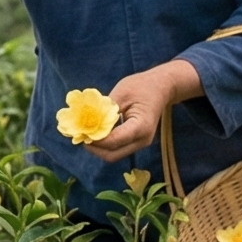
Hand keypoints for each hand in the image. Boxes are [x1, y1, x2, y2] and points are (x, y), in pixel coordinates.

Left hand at [83, 59, 204, 161]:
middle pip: (113, 155)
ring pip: (114, 154)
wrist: (161, 88)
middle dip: (94, 148)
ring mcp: (141, 143)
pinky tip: (96, 132)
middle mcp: (142, 140)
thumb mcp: (121, 93)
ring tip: (86, 133)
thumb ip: (105, 110)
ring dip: (98, 147)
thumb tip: (86, 122)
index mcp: (141, 127)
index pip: (114, 141)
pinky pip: (118, 148)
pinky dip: (105, 144)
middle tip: (81, 135)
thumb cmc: (141, 86)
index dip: (95, 139)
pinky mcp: (136, 142)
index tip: (81, 131)